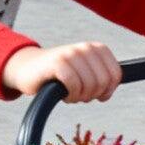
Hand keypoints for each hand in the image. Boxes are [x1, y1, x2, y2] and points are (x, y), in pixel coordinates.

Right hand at [0, 41, 122, 102]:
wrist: (28, 68)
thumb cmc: (59, 74)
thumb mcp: (85, 72)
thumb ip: (101, 79)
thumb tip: (108, 93)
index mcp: (96, 48)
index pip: (115, 74)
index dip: (107, 90)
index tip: (96, 94)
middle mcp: (85, 48)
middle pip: (103, 82)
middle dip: (92, 95)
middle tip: (79, 94)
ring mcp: (71, 53)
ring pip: (89, 85)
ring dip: (79, 97)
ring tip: (70, 93)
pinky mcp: (57, 62)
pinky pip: (74, 85)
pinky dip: (70, 95)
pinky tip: (63, 94)